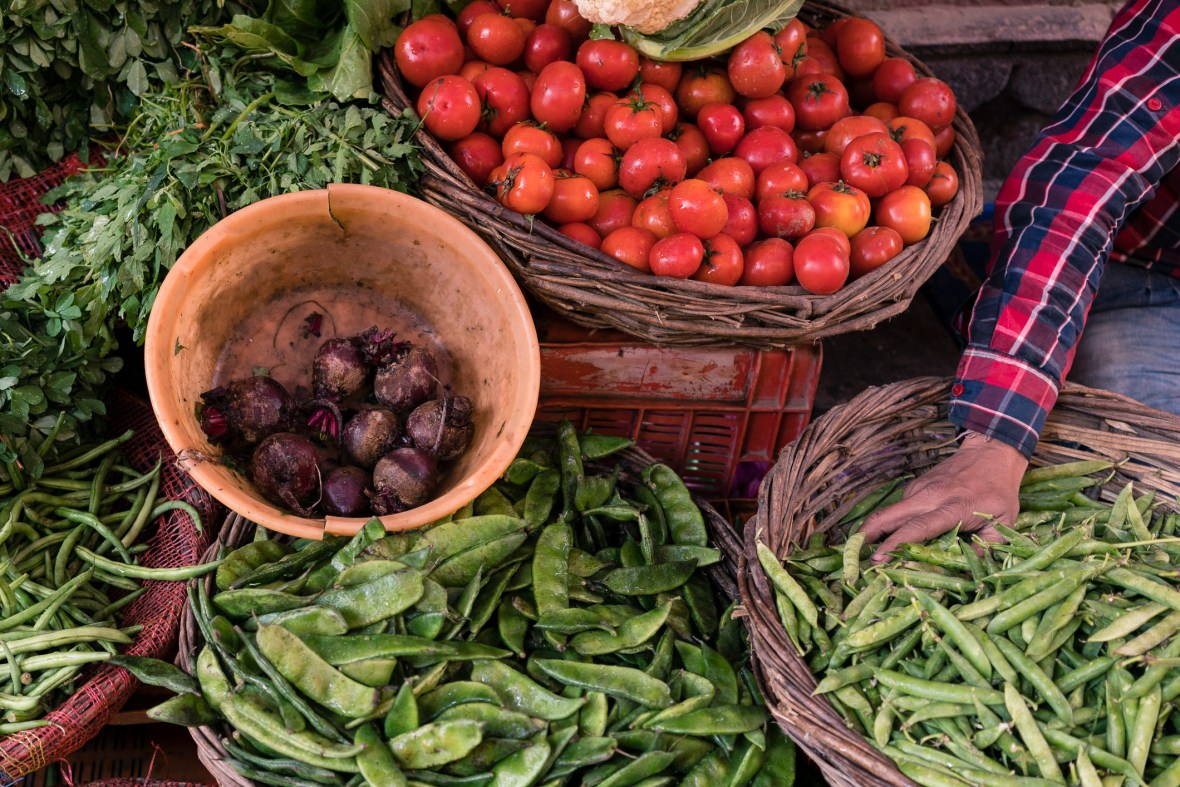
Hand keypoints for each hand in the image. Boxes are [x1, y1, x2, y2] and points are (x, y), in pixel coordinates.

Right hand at [861, 431, 1028, 562]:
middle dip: (869, 534)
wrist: (991, 452)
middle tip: (854, 555)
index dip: (896, 544)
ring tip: (869, 550)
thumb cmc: (999, 492)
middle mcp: (930, 496)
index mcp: (953, 507)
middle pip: (890, 515)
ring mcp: (920, 488)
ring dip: (877, 530)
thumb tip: (967, 573)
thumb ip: (986, 549)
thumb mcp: (1002, 523)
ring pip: (891, 511)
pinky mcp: (916, 485)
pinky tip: (894, 534)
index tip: (879, 559)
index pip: (919, 528)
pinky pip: (900, 507)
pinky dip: (892, 522)